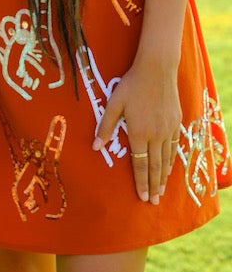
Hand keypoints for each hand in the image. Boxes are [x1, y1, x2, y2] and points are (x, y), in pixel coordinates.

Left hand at [92, 59, 180, 203]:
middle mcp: (155, 135)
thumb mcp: (114, 103)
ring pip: (166, 159)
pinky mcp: (176, 123)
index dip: (141, 182)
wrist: (157, 69)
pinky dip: (172, 161)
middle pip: (155, 166)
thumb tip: (94, 146)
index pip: (140, 164)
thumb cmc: (131, 85)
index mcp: (139, 132)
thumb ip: (105, 126)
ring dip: (164, 177)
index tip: (142, 197)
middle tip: (154, 202)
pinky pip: (175, 147)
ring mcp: (168, 129)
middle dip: (154, 186)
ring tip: (162, 191)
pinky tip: (169, 168)